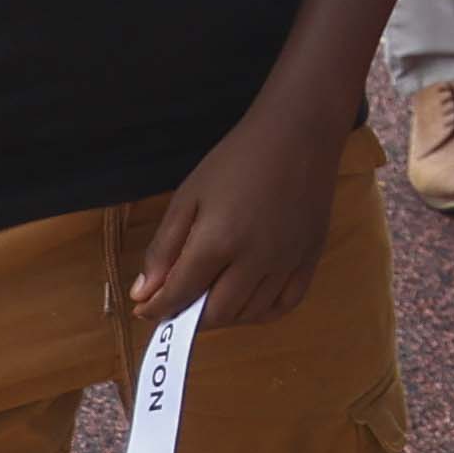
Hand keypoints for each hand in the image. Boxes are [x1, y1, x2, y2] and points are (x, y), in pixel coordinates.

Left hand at [130, 112, 339, 332]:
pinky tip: (246, 301)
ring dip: (223, 317)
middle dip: (188, 317)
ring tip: (208, 299)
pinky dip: (262, 313)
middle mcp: (255, 260)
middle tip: (177, 304)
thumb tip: (143, 293)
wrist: (297, 135)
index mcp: (218, 242)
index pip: (180, 294)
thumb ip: (164, 248)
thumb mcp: (188, 197)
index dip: (157, 308)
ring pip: (250, 314)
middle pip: (216, 314)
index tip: (144, 309)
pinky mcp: (311, 259)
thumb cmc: (236, 160)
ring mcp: (287, 262)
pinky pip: (286, 304)